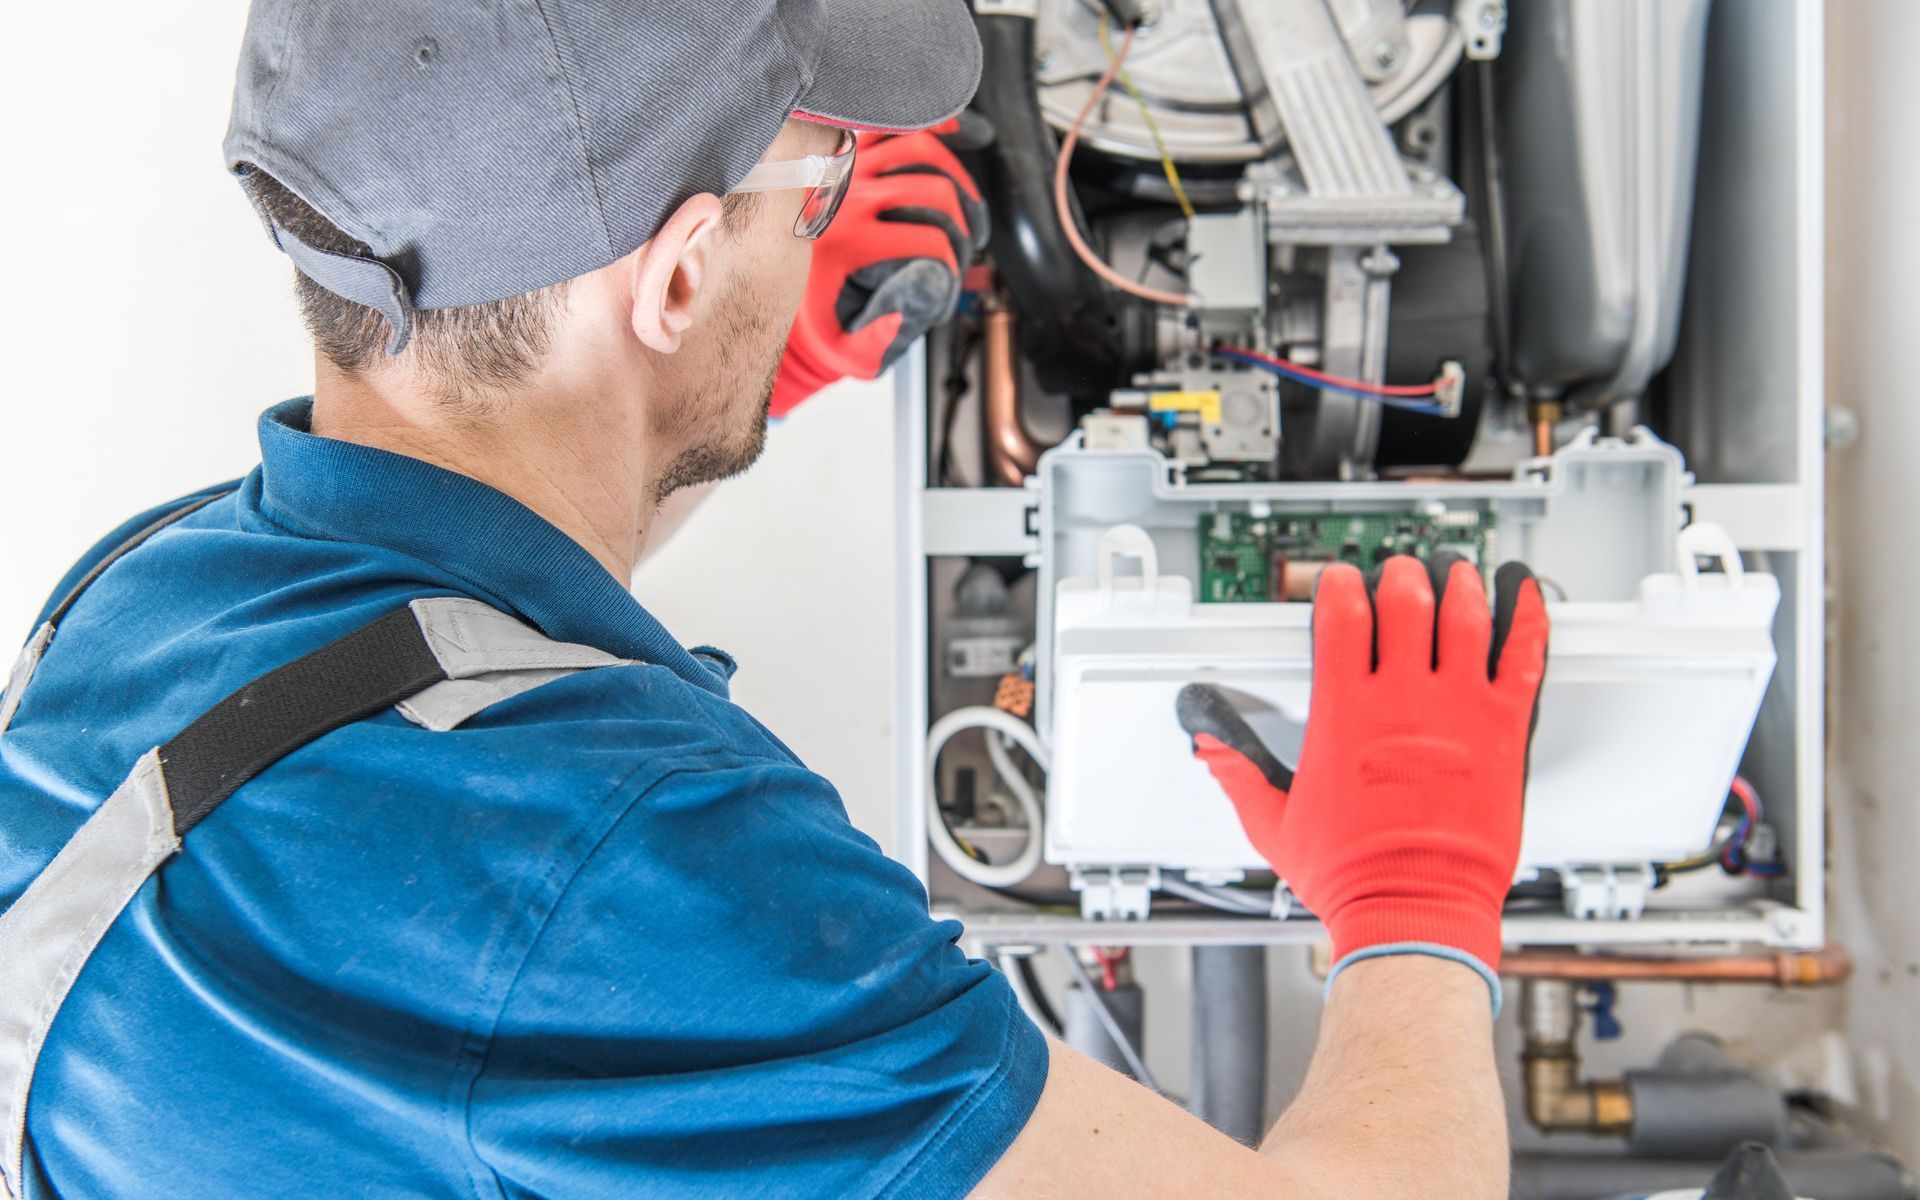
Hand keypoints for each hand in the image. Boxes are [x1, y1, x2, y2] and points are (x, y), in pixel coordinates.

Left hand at [768, 120, 988, 417]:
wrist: (770, 283)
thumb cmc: (815, 314)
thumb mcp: (842, 346)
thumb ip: (877, 341)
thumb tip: (912, 308)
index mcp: (847, 242)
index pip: (928, 240)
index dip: (954, 263)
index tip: (951, 277)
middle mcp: (845, 198)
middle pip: (933, 190)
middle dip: (962, 224)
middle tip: (964, 247)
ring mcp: (847, 167)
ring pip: (920, 147)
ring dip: (956, 177)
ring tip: (964, 208)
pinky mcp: (847, 150)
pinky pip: (892, 123)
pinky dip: (929, 124)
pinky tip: (955, 136)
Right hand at [1176, 555, 1547, 1005]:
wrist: (1415, 911)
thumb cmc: (1352, 876)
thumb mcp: (1273, 824)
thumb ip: (1238, 774)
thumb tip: (1210, 748)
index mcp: (1344, 714)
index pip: (1341, 617)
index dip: (1338, 586)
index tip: (1339, 581)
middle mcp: (1402, 701)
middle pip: (1405, 601)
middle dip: (1400, 576)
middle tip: (1400, 573)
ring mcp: (1458, 711)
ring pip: (1464, 617)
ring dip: (1458, 584)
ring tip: (1455, 573)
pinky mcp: (1503, 732)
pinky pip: (1523, 658)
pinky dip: (1526, 619)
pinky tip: (1524, 597)